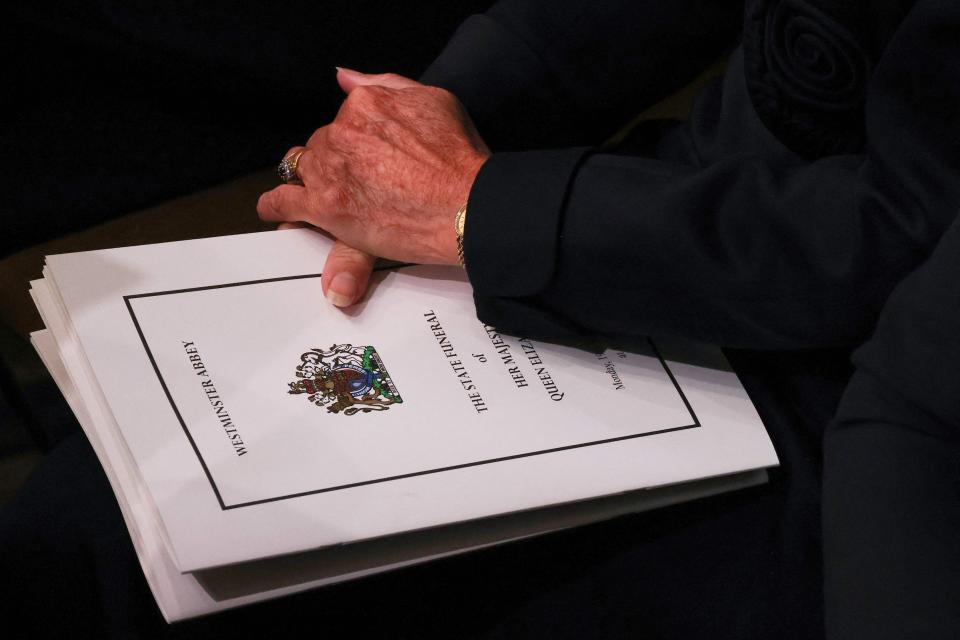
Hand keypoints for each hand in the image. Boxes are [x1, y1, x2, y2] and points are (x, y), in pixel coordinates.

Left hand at [258, 68, 489, 304]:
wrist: (466, 205)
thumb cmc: (459, 160)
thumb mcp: (433, 100)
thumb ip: (385, 85)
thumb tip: (346, 77)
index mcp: (365, 104)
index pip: (343, 118)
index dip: (355, 139)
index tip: (366, 154)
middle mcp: (342, 132)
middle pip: (322, 145)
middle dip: (335, 161)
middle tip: (357, 181)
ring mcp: (331, 170)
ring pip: (304, 169)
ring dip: (312, 181)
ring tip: (321, 194)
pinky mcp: (326, 207)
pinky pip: (284, 202)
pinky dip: (276, 205)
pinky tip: (276, 208)